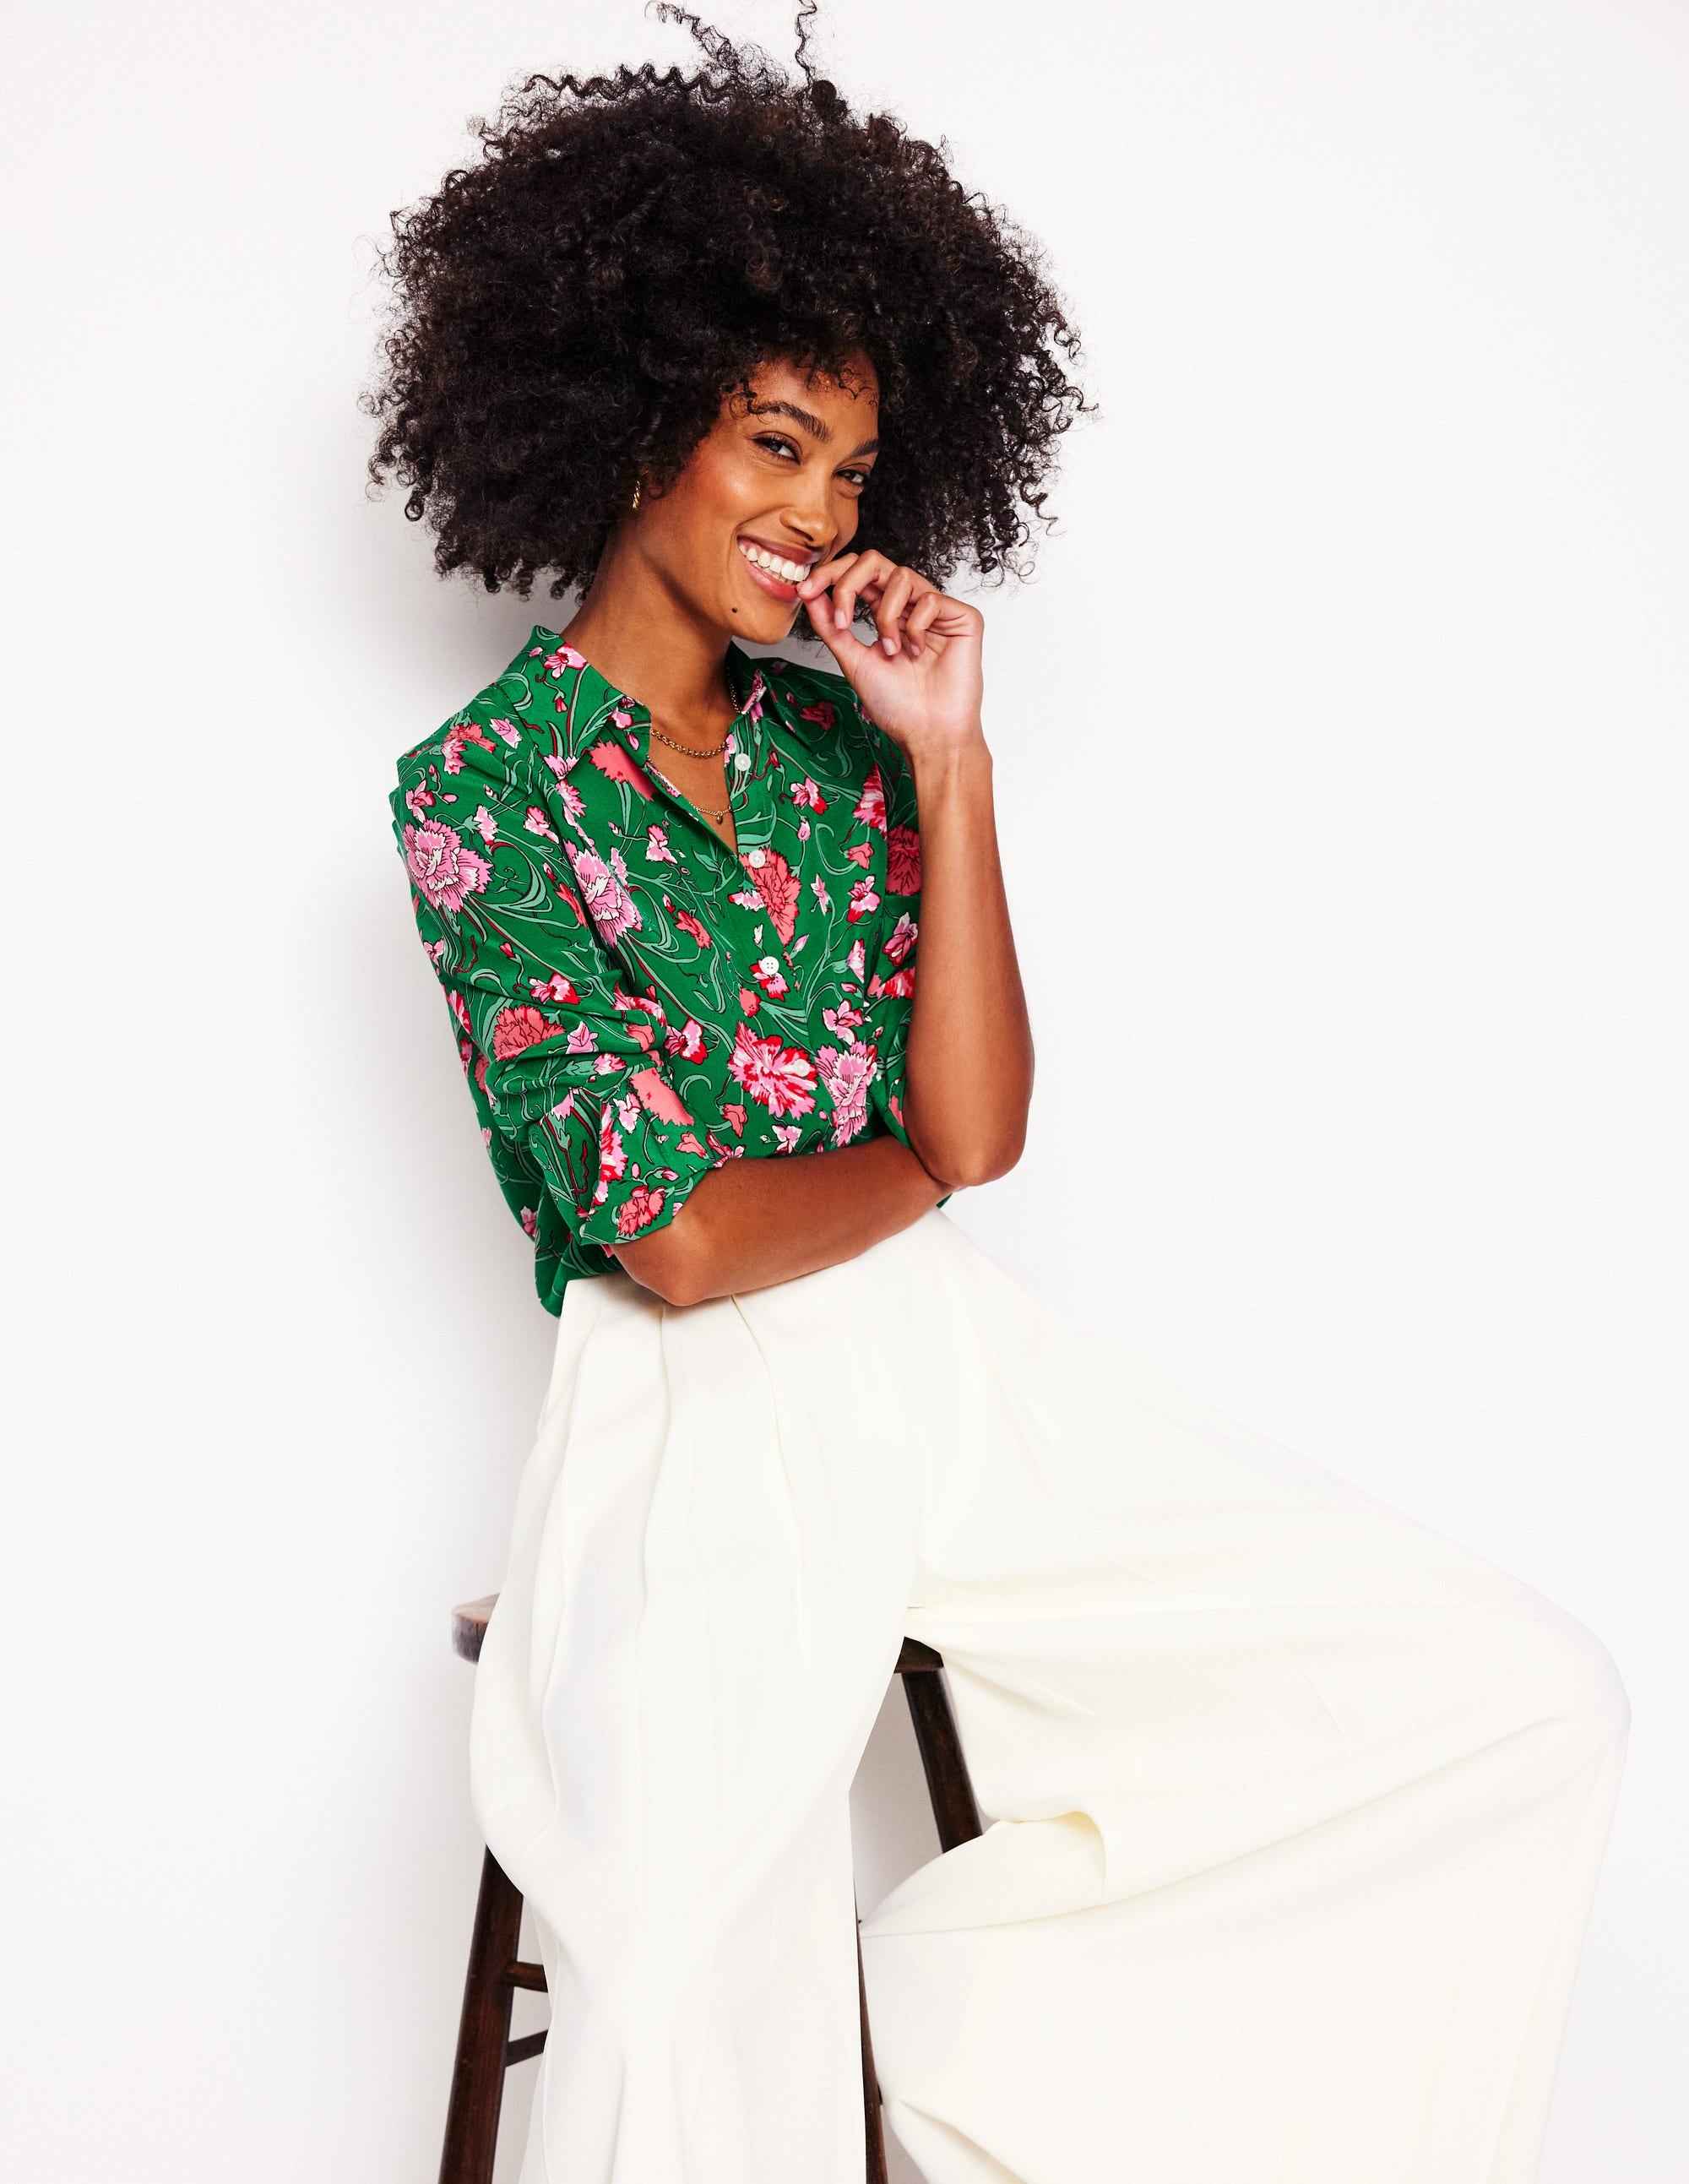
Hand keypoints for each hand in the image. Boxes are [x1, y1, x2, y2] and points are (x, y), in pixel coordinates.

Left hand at [796, 550, 984, 765]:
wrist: (929, 733)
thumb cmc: (897, 706)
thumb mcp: (853, 660)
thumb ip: (831, 626)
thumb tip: (808, 594)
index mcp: (885, 613)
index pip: (858, 574)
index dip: (831, 574)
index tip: (806, 591)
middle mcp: (910, 606)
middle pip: (876, 561)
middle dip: (849, 583)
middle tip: (842, 620)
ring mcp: (937, 610)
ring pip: (901, 576)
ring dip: (886, 617)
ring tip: (892, 651)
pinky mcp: (963, 617)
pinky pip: (930, 599)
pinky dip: (915, 627)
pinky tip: (919, 652)